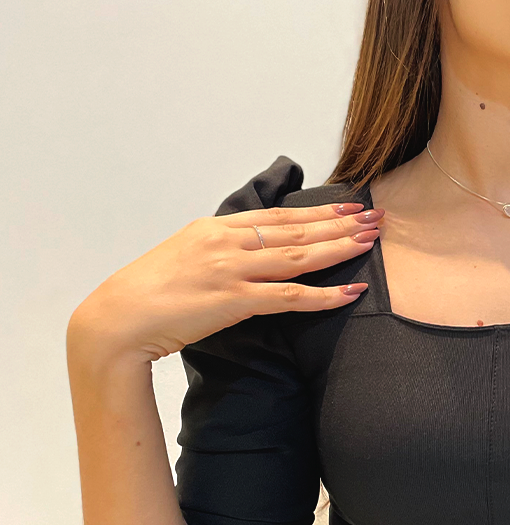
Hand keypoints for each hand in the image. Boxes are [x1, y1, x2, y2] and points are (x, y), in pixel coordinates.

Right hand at [67, 201, 383, 365]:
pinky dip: (324, 295)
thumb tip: (251, 255)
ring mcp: (231, 270)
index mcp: (216, 228)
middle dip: (341, 223)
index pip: (279, 216)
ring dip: (340, 248)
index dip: (319, 211)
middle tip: (376, 218)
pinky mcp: (233, 300)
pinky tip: (350, 291)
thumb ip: (221, 252)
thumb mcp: (186, 257)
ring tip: (371, 242)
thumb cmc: (149, 294)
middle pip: (297, 229)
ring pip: (299, 255)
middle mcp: (227, 242)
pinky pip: (290, 296)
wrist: (119, 318)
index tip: (349, 206)